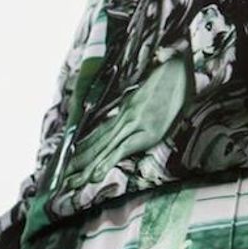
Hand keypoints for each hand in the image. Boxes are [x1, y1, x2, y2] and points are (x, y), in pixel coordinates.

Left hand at [64, 57, 187, 183]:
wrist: (184, 67)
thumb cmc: (172, 78)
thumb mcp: (152, 91)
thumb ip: (139, 103)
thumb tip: (130, 110)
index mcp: (128, 108)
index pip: (100, 132)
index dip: (84, 147)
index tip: (71, 160)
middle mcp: (126, 116)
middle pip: (98, 142)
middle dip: (80, 161)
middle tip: (63, 178)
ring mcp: (134, 122)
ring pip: (105, 148)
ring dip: (87, 166)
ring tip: (72, 181)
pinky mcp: (146, 130)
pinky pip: (122, 149)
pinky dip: (107, 162)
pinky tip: (96, 175)